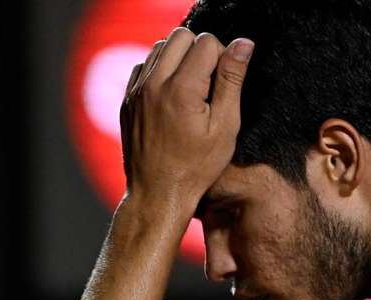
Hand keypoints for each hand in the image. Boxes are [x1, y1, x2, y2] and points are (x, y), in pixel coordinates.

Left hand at [119, 28, 253, 221]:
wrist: (157, 194)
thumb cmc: (197, 167)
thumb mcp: (226, 126)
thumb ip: (233, 80)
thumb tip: (243, 43)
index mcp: (182, 89)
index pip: (207, 41)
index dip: (223, 58)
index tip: (223, 85)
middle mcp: (154, 84)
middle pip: (181, 36)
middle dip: (200, 51)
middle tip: (209, 84)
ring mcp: (136, 91)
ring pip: (160, 47)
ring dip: (179, 59)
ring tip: (191, 91)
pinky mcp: (127, 100)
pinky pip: (144, 66)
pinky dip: (160, 72)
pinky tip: (172, 97)